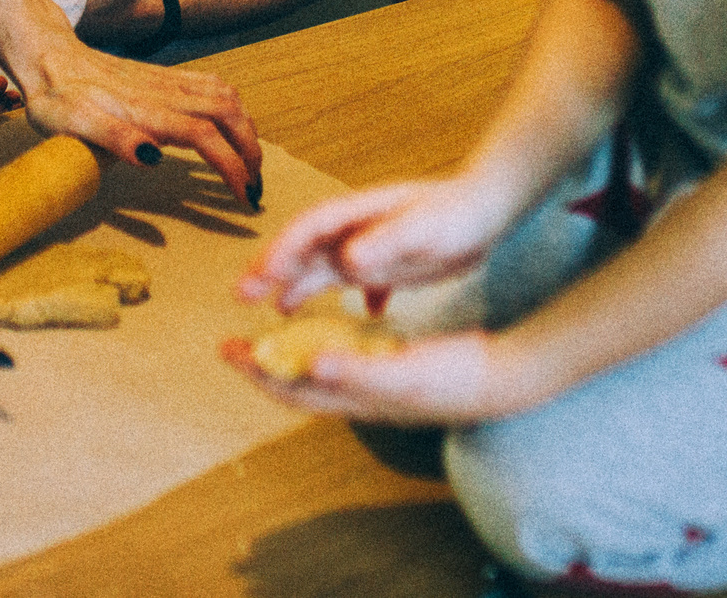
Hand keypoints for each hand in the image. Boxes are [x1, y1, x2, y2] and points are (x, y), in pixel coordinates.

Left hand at [15, 34, 263, 208]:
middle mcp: (164, 92)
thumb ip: (114, 139)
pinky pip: (212, 84)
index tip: (245, 196)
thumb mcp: (72, 124)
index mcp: (145, 110)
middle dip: (250, 151)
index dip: (232, 166)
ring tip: (250, 161)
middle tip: (255, 186)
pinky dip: (233, 107)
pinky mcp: (164, 76)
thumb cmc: (56, 98)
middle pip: (228, 114)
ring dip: (246, 128)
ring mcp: (167, 81)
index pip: (205, 137)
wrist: (48, 57)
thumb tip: (153, 158)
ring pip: (226, 97)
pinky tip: (232, 124)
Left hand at [220, 327, 519, 425]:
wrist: (499, 377)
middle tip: (231, 343)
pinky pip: (342, 359)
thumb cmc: (454, 376)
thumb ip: (357, 370)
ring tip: (269, 335)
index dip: (259, 371)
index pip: (294, 389)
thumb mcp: (404, 371)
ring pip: (318, 371)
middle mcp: (360, 395)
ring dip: (290, 354)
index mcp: (358, 396)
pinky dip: (322, 344)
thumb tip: (310, 366)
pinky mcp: (389, 368)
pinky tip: (324, 330)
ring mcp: (374, 384)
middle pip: (299, 385)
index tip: (227, 349)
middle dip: (264, 365)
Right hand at [235, 178, 515, 312]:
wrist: (490, 206)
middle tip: (241, 295)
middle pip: (306, 248)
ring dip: (301, 285)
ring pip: (326, 265)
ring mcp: (373, 242)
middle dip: (272, 270)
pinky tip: (367, 315)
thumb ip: (385, 243)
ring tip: (276, 311)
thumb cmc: (456, 215)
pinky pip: (363, 278)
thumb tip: (347, 263)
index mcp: (358, 215)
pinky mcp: (394, 258)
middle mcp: (358, 228)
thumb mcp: (422, 229)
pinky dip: (358, 296)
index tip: (258, 280)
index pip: (308, 232)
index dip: (281, 255)